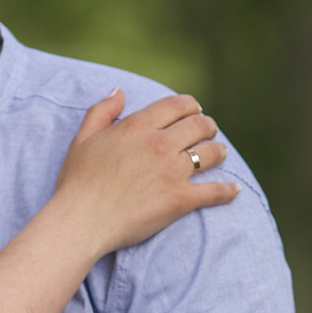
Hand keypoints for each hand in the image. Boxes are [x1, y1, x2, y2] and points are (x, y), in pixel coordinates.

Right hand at [49, 90, 237, 256]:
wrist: (81, 221)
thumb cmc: (77, 182)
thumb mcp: (83, 138)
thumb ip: (102, 111)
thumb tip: (120, 91)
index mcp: (137, 127)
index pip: (176, 105)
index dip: (191, 105)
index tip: (195, 110)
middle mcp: (159, 145)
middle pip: (198, 125)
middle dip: (208, 126)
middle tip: (209, 131)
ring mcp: (172, 172)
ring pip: (210, 153)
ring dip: (219, 151)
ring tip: (219, 153)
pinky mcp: (180, 200)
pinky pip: (214, 192)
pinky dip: (227, 191)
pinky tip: (234, 190)